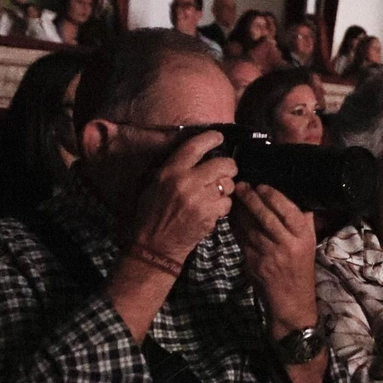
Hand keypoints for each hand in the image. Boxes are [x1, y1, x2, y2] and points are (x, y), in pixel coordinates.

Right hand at [126, 130, 236, 267]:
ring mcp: (199, 199)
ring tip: (216, 193)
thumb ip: (174, 168)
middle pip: (223, 164)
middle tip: (226, 172)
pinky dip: (223, 206)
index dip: (211, 138)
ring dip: (226, 188)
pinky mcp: (209, 214)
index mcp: (170, 172)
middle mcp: (186, 182)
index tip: (219, 137)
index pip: (195, 146)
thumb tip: (196, 152)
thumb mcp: (155, 184)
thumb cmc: (153, 213)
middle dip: (229, 167)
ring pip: (228, 183)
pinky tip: (213, 209)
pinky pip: (227, 203)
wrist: (156, 244)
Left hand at [231, 183, 317, 334]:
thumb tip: (298, 195)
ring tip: (234, 198)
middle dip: (251, 199)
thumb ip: (304, 220)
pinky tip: (231, 217)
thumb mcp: (309, 242)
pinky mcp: (253, 262)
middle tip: (241, 186)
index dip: (272, 196)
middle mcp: (286, 243)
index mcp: (302, 236)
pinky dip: (235, 226)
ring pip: (250, 226)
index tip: (260, 185)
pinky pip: (241, 239)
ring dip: (239, 210)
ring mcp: (268, 254)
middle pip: (266, 216)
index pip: (286, 210)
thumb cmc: (301, 266)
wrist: (291, 299)